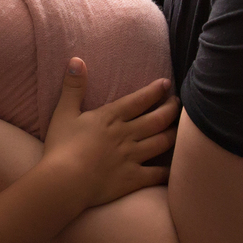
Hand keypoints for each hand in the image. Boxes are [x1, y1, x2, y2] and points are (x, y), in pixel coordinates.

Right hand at [43, 59, 178, 207]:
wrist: (65, 182)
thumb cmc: (61, 146)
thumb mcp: (63, 112)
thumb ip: (73, 87)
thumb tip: (76, 60)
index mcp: (110, 117)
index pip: (139, 100)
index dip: (155, 91)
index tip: (167, 84)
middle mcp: (126, 134)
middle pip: (157, 119)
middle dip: (171, 108)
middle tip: (178, 103)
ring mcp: (132, 157)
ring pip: (162, 142)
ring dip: (174, 133)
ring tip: (181, 129)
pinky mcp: (133, 179)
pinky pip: (158, 174)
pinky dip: (169, 170)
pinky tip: (176, 167)